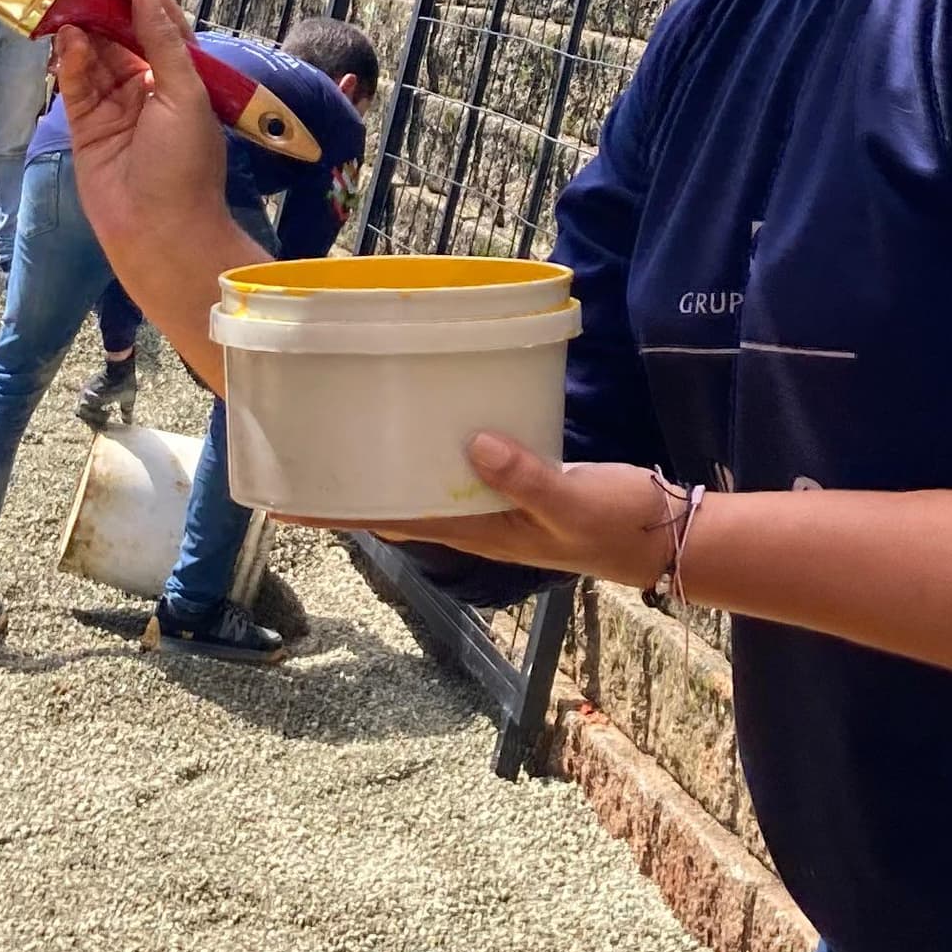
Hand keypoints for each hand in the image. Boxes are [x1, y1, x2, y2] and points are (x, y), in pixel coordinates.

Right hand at [50, 0, 245, 281]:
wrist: (161, 233)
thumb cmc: (185, 166)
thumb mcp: (185, 96)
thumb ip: (163, 43)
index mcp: (180, 75)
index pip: (157, 18)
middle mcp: (146, 85)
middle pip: (120, 31)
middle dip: (102, 0)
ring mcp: (114, 105)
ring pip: (93, 54)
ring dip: (81, 27)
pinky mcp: (85, 125)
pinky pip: (74, 83)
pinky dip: (68, 60)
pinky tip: (63, 38)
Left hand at [302, 435, 689, 589]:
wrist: (667, 532)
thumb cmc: (619, 523)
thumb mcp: (573, 501)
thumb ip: (527, 477)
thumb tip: (474, 445)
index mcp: (478, 530)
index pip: (390, 522)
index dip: (337, 515)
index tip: (284, 505)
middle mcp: (477, 520)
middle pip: (395, 504)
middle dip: (349, 487)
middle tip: (301, 455)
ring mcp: (497, 502)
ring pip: (425, 483)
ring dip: (386, 465)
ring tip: (347, 433)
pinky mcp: (520, 479)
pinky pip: (460, 464)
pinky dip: (434, 447)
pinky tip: (431, 419)